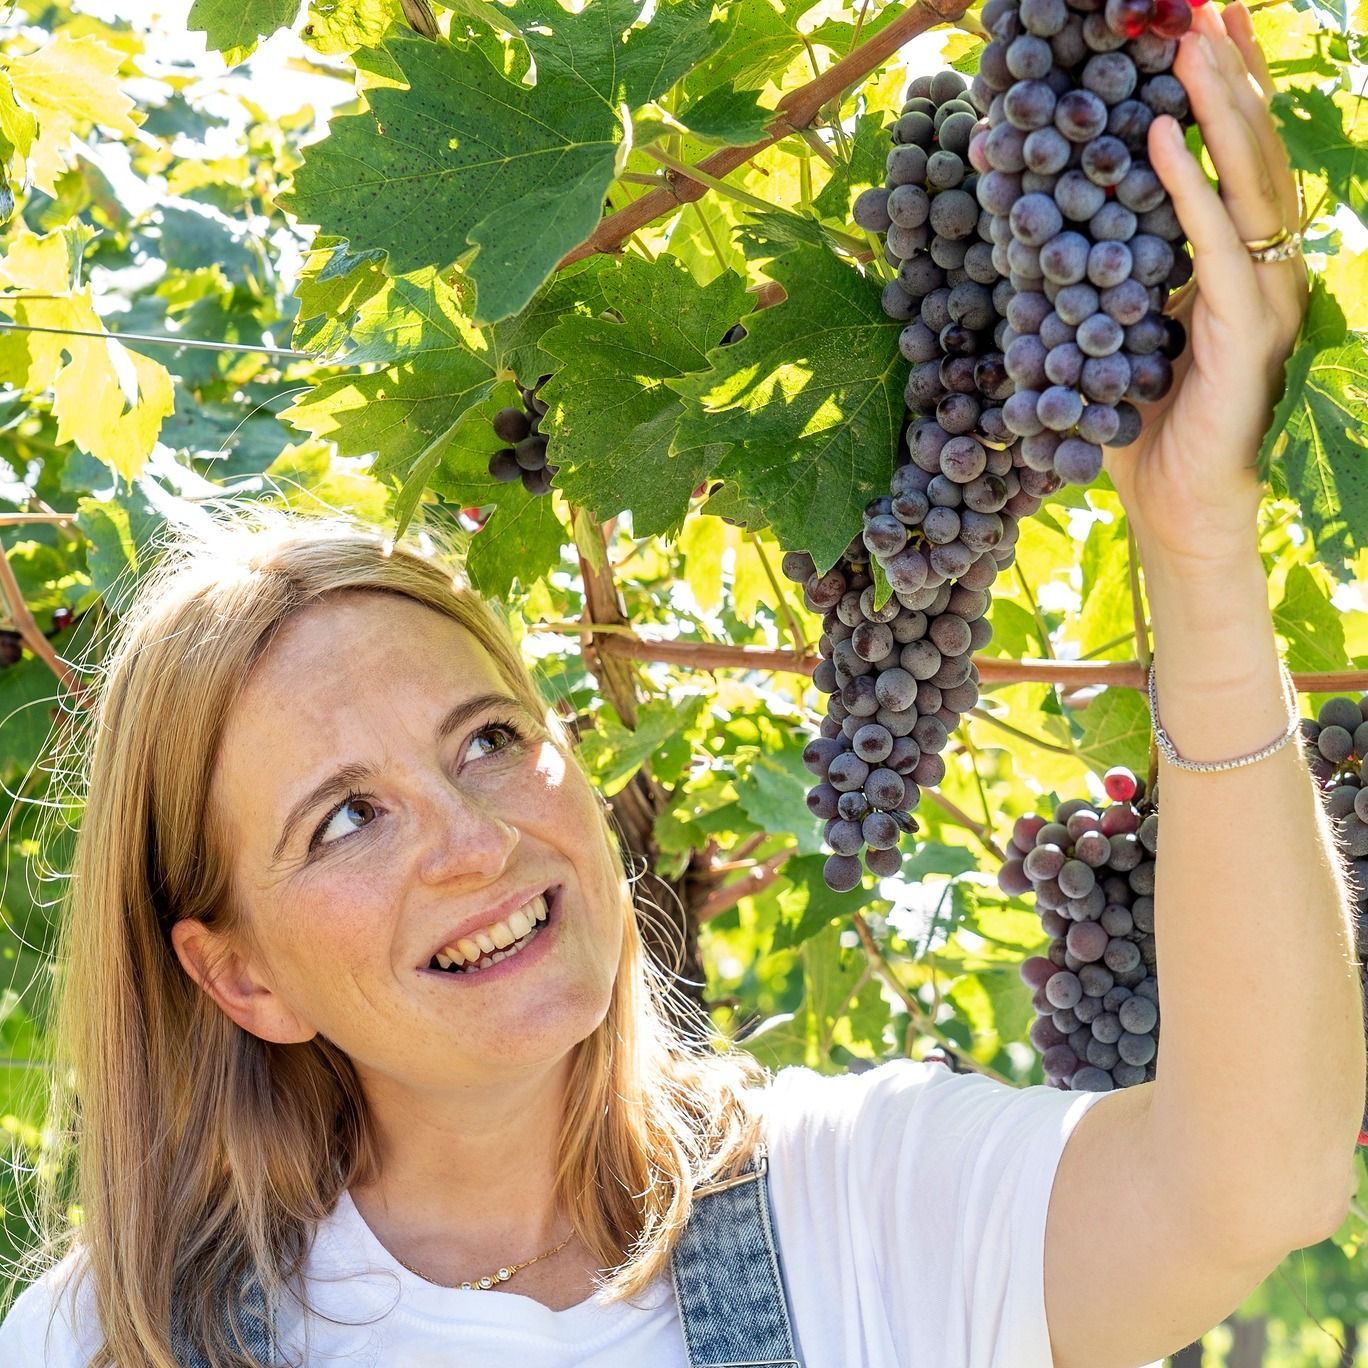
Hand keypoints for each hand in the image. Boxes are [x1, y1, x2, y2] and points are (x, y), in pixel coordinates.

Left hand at [1103, 0, 1308, 570]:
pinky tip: (1163, 137)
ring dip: (1220, 104)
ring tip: (1191, 35)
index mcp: (1235, 264)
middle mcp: (1263, 266)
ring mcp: (1264, 294)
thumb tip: (1029, 203)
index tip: (1190, 24)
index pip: (1234, 160)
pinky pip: (1215, 245)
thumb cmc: (1141, 428)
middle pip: (1255, 149)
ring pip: (1250, 181)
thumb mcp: (1107, 332)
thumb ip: (1089, 270)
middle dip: (1231, 71)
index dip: (1220, 91)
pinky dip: (1190, 189)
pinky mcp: (1246, 329)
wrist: (1175, 511)